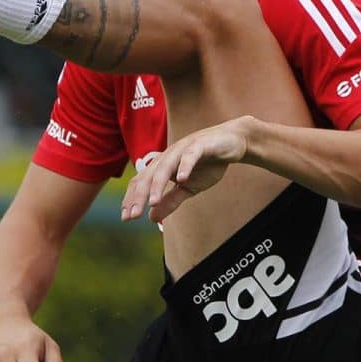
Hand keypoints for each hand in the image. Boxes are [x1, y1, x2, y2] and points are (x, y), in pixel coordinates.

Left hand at [121, 117, 252, 222]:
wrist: (233, 143)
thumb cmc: (208, 165)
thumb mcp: (189, 188)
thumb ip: (171, 201)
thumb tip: (152, 218)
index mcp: (162, 166)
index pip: (141, 183)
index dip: (132, 199)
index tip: (126, 218)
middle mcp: (168, 157)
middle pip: (148, 176)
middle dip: (139, 196)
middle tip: (133, 216)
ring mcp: (182, 149)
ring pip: (165, 167)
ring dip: (157, 184)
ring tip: (152, 201)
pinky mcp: (200, 145)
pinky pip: (190, 156)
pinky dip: (185, 166)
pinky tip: (181, 179)